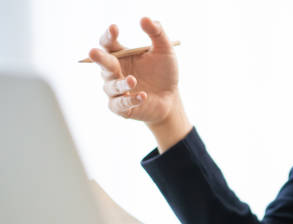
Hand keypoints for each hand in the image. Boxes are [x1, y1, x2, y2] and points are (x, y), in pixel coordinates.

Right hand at [89, 18, 190, 150]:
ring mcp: (116, 90)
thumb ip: (157, 33)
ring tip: (132, 80)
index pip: (108, 43)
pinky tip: (142, 96)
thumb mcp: (165, 51)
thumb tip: (145, 18)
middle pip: (101, 63)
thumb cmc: (164, 72)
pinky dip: (129, 100)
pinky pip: (119, 104)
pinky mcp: (121, 108)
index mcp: (120, 55)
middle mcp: (114, 72)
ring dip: (120, 83)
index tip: (114, 28)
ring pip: (110, 86)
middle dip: (99, 58)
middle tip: (94, 52)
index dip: (108, 35)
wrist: (171, 98)